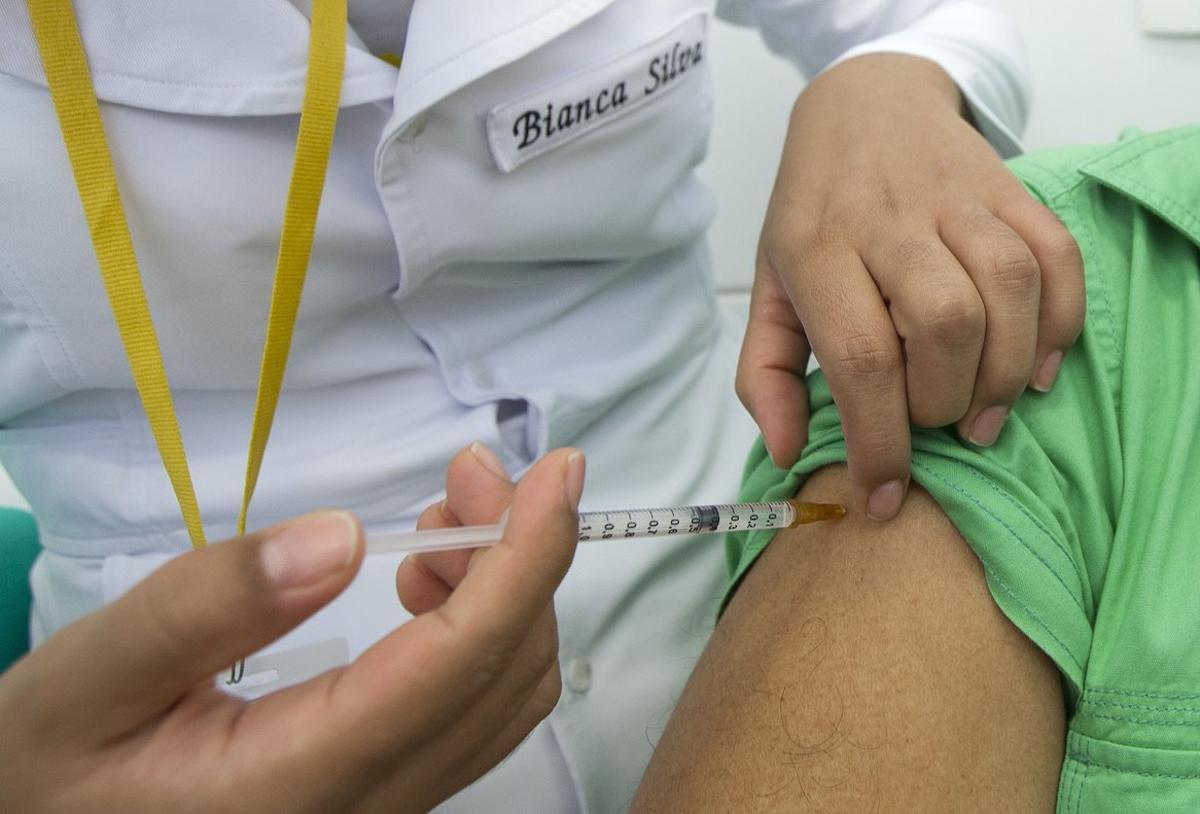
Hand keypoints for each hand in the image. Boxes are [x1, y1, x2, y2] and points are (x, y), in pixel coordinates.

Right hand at [0, 445, 583, 813]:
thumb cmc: (51, 766)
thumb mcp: (94, 677)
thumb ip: (210, 606)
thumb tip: (341, 536)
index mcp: (300, 781)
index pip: (457, 664)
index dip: (526, 558)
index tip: (557, 472)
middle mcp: (367, 808)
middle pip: (503, 677)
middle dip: (519, 555)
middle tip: (470, 471)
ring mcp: (383, 810)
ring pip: (503, 701)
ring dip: (506, 591)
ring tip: (444, 519)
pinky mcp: (379, 796)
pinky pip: (471, 715)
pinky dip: (481, 632)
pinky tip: (423, 584)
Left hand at [737, 53, 1083, 520]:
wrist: (864, 105)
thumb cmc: (812, 212)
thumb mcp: (768, 287)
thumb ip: (765, 372)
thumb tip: (786, 452)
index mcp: (818, 251)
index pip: (860, 356)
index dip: (878, 440)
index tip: (883, 496)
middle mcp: (888, 222)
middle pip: (942, 323)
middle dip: (943, 401)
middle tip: (933, 427)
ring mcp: (955, 199)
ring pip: (1006, 288)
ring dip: (1002, 372)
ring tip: (981, 413)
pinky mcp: (1008, 189)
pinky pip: (1055, 256)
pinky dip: (1058, 322)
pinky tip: (1032, 368)